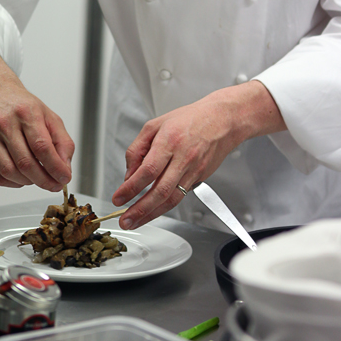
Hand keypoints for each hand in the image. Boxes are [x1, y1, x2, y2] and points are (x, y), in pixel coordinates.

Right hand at [0, 47, 73, 190]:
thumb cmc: (23, 106)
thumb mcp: (49, 116)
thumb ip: (62, 141)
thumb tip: (65, 167)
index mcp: (26, 113)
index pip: (42, 147)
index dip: (55, 167)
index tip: (65, 177)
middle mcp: (6, 124)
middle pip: (25, 162)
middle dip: (44, 180)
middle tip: (55, 185)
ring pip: (10, 172)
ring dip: (29, 182)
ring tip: (40, 178)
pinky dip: (14, 183)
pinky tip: (24, 178)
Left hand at [112, 80, 284, 228]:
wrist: (222, 120)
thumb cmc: (190, 119)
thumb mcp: (156, 124)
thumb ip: (137, 148)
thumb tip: (129, 174)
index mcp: (169, 141)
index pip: (147, 170)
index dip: (131, 188)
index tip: (119, 197)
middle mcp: (183, 157)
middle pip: (160, 190)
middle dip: (140, 209)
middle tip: (125, 220)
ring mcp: (194, 170)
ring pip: (172, 199)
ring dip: (151, 214)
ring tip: (136, 222)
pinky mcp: (200, 178)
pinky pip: (181, 196)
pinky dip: (165, 206)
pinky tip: (153, 211)